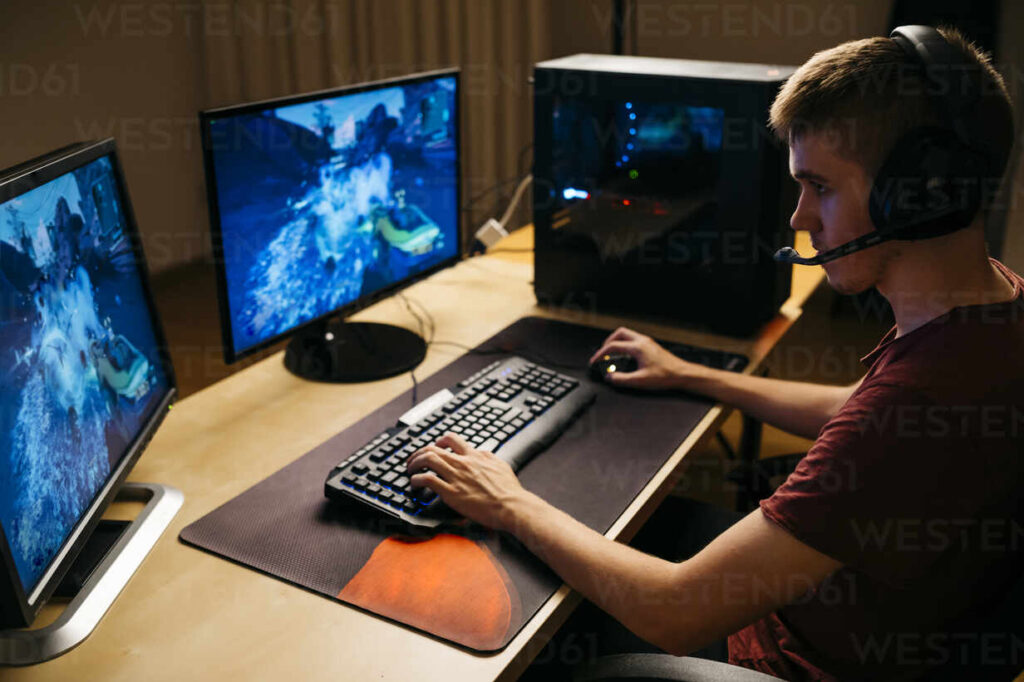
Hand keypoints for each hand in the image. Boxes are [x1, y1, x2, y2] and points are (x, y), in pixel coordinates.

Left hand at [405, 433, 528, 531]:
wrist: (511, 505)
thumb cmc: (509, 490)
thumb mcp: (501, 465)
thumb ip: (489, 457)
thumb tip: (482, 453)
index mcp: (475, 456)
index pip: (451, 439)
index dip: (438, 441)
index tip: (434, 446)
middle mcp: (463, 463)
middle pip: (434, 448)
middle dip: (419, 452)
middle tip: (414, 459)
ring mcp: (456, 476)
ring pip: (427, 459)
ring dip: (414, 463)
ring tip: (410, 470)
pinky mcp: (451, 492)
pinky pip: (427, 479)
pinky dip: (417, 479)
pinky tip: (415, 484)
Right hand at [589, 327, 709, 390]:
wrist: (682, 374)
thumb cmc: (666, 376)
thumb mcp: (640, 381)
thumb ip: (622, 379)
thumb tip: (610, 377)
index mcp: (638, 347)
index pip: (613, 346)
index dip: (600, 354)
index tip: (595, 361)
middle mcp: (642, 341)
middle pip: (619, 333)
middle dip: (608, 342)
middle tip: (603, 353)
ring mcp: (647, 342)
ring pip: (627, 334)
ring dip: (617, 342)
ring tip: (612, 354)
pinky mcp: (651, 346)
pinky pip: (633, 339)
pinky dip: (625, 344)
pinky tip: (625, 356)